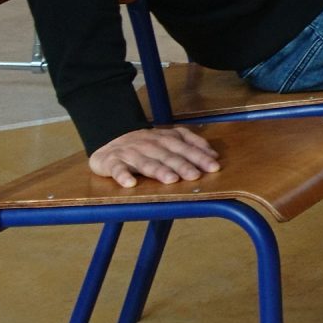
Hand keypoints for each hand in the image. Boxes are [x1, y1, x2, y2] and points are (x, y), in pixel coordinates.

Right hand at [89, 126, 218, 188]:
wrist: (108, 143)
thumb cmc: (144, 146)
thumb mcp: (167, 140)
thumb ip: (190, 144)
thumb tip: (213, 155)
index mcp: (163, 138)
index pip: (184, 146)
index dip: (199, 156)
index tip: (214, 166)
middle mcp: (148, 143)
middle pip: (167, 155)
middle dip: (182, 165)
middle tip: (195, 175)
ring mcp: (129, 152)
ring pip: (145, 162)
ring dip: (158, 171)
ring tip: (171, 180)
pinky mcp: (112, 162)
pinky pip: (117, 169)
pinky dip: (123, 176)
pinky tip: (130, 184)